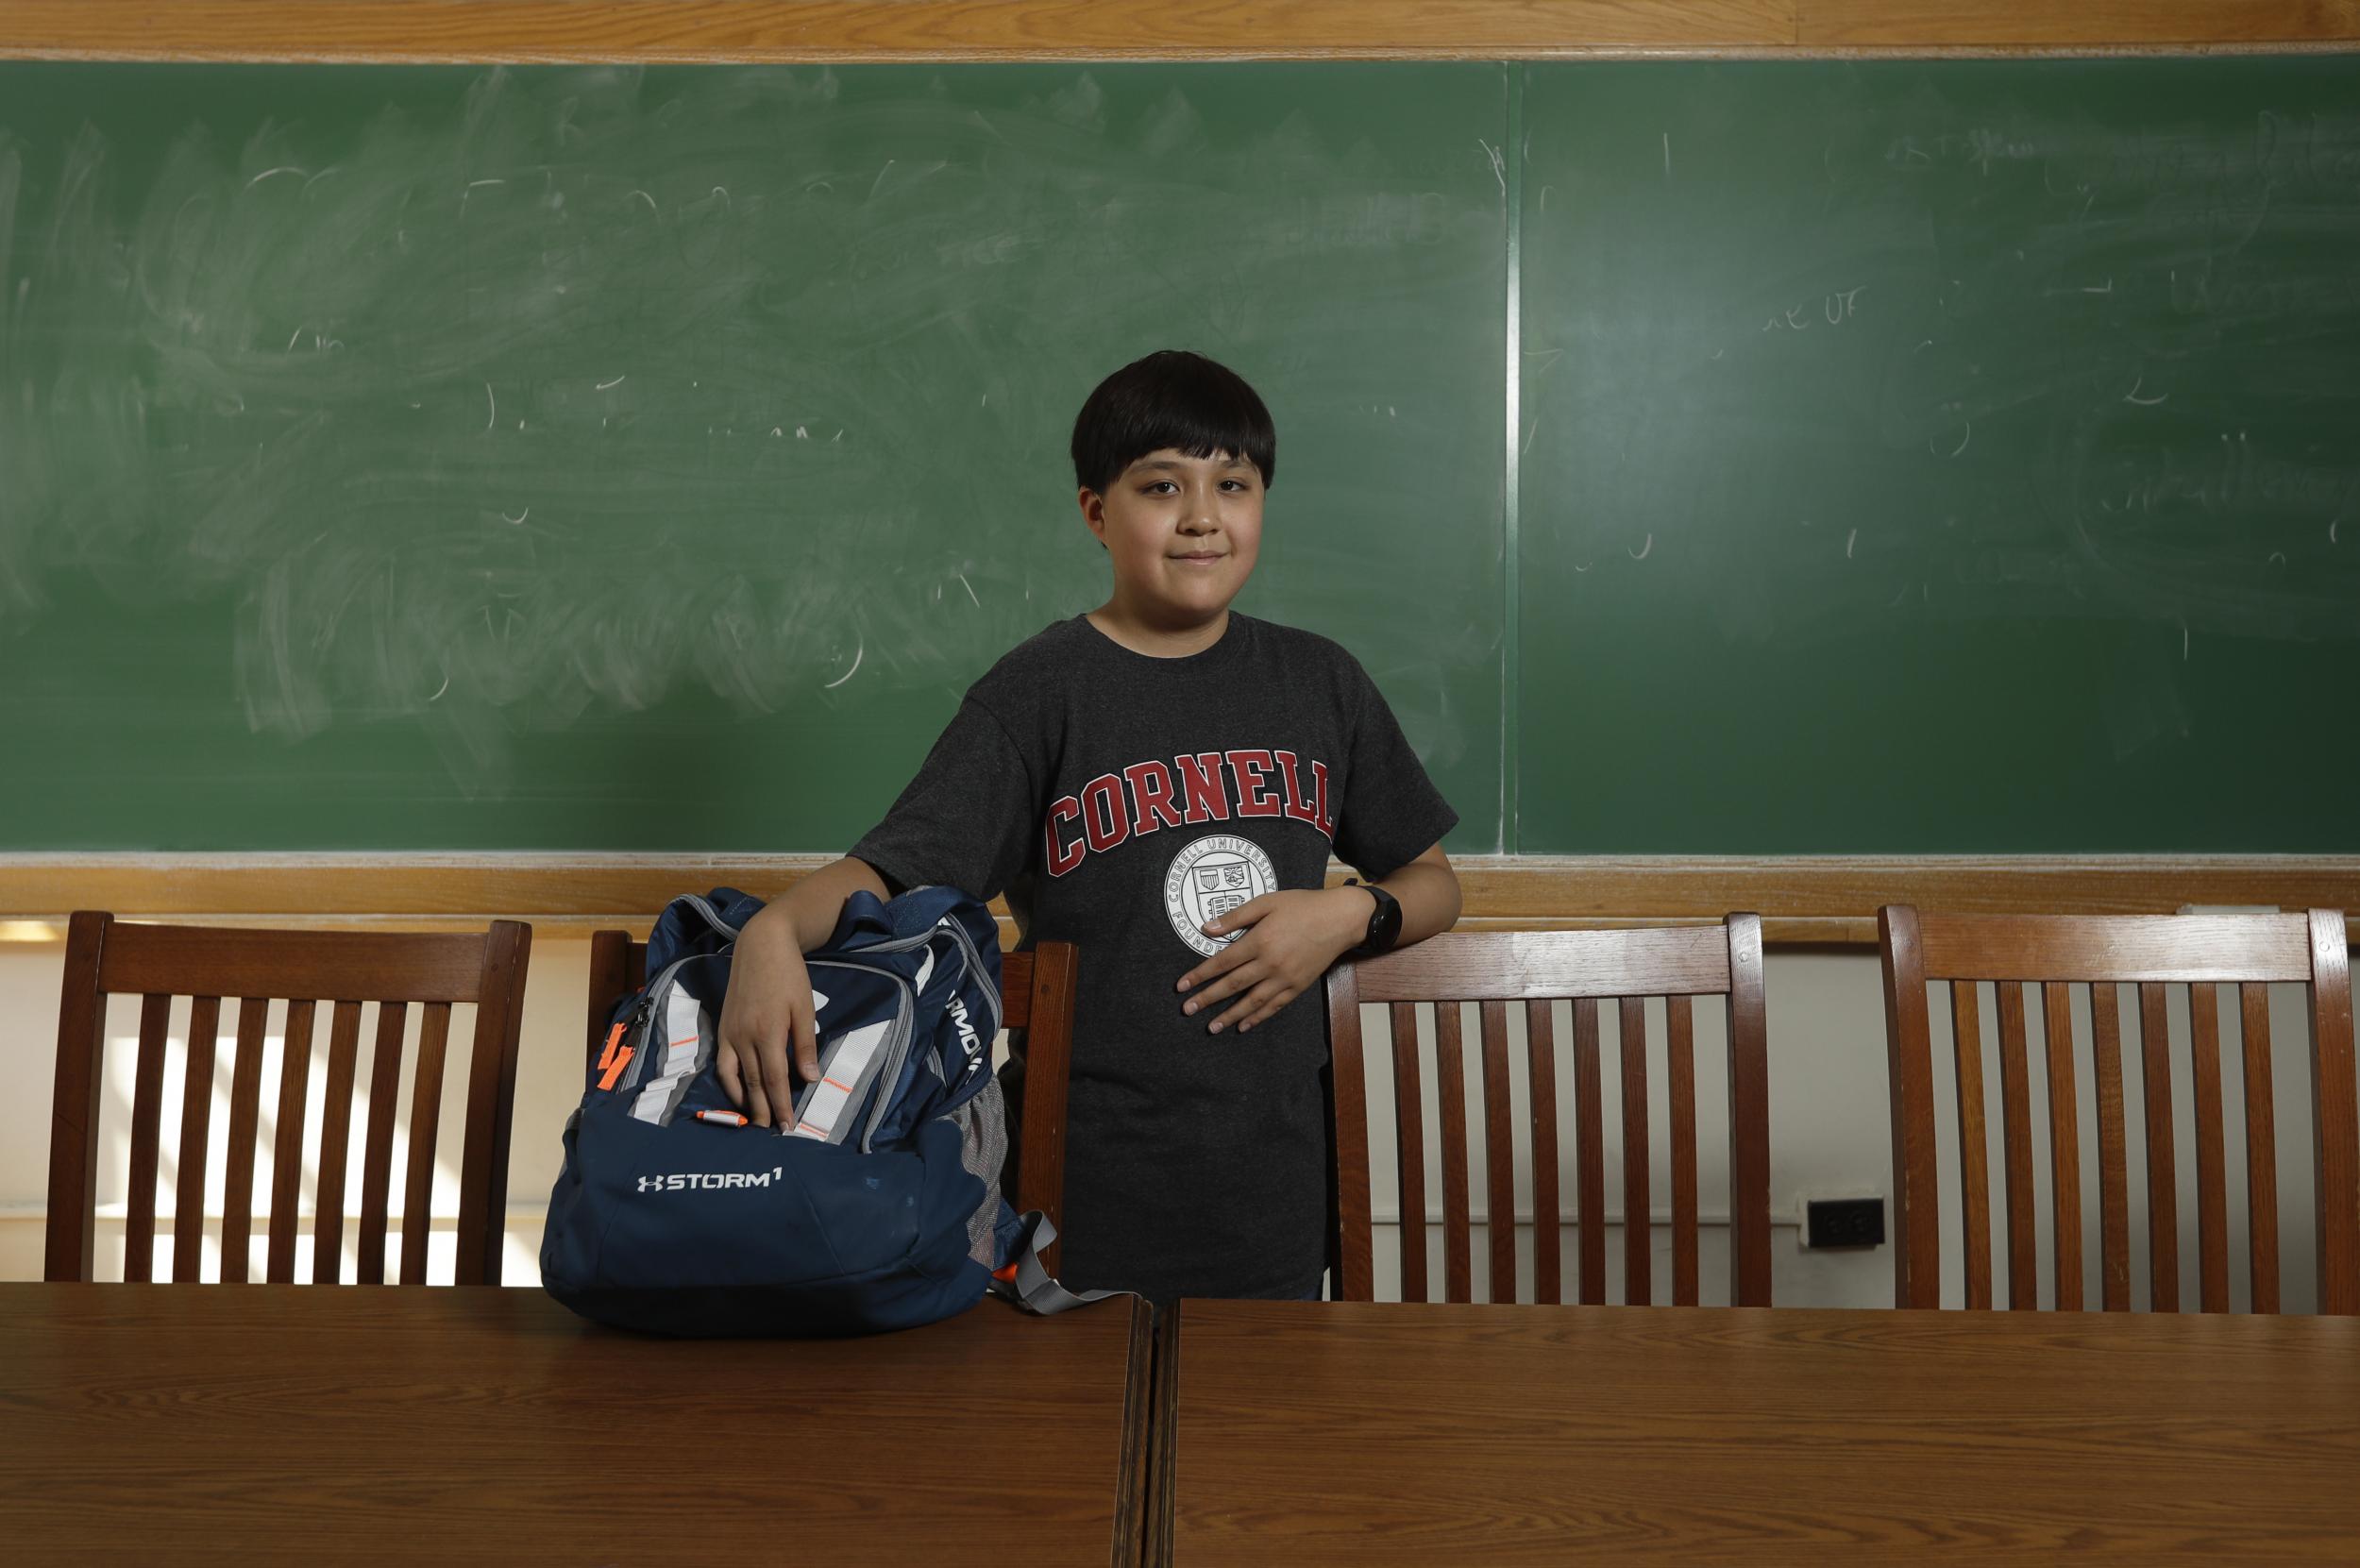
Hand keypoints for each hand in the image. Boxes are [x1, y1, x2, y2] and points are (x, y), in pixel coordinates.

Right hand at [715, 902, 821, 1127]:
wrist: (760, 946)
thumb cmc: (789, 975)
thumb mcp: (805, 1007)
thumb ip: (805, 1045)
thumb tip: (809, 1078)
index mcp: (769, 1033)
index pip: (776, 1080)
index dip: (781, 1105)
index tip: (788, 1127)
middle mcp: (744, 1037)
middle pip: (755, 1083)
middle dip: (763, 1111)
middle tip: (772, 1132)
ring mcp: (730, 1034)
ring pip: (736, 1077)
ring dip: (745, 1102)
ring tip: (754, 1121)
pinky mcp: (723, 1028)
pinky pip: (722, 1063)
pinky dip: (729, 1082)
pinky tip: (738, 1093)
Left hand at [1174, 886, 1373, 1035]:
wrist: (1340, 919)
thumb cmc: (1302, 906)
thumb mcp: (1267, 902)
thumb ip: (1236, 917)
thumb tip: (1207, 928)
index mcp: (1259, 940)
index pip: (1222, 962)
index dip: (1200, 975)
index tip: (1182, 986)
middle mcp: (1270, 963)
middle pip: (1232, 985)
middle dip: (1207, 999)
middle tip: (1187, 1010)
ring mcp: (1285, 978)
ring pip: (1251, 1001)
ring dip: (1229, 1015)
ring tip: (1211, 1027)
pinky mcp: (1298, 986)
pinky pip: (1274, 1006)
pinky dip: (1258, 1017)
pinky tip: (1243, 1026)